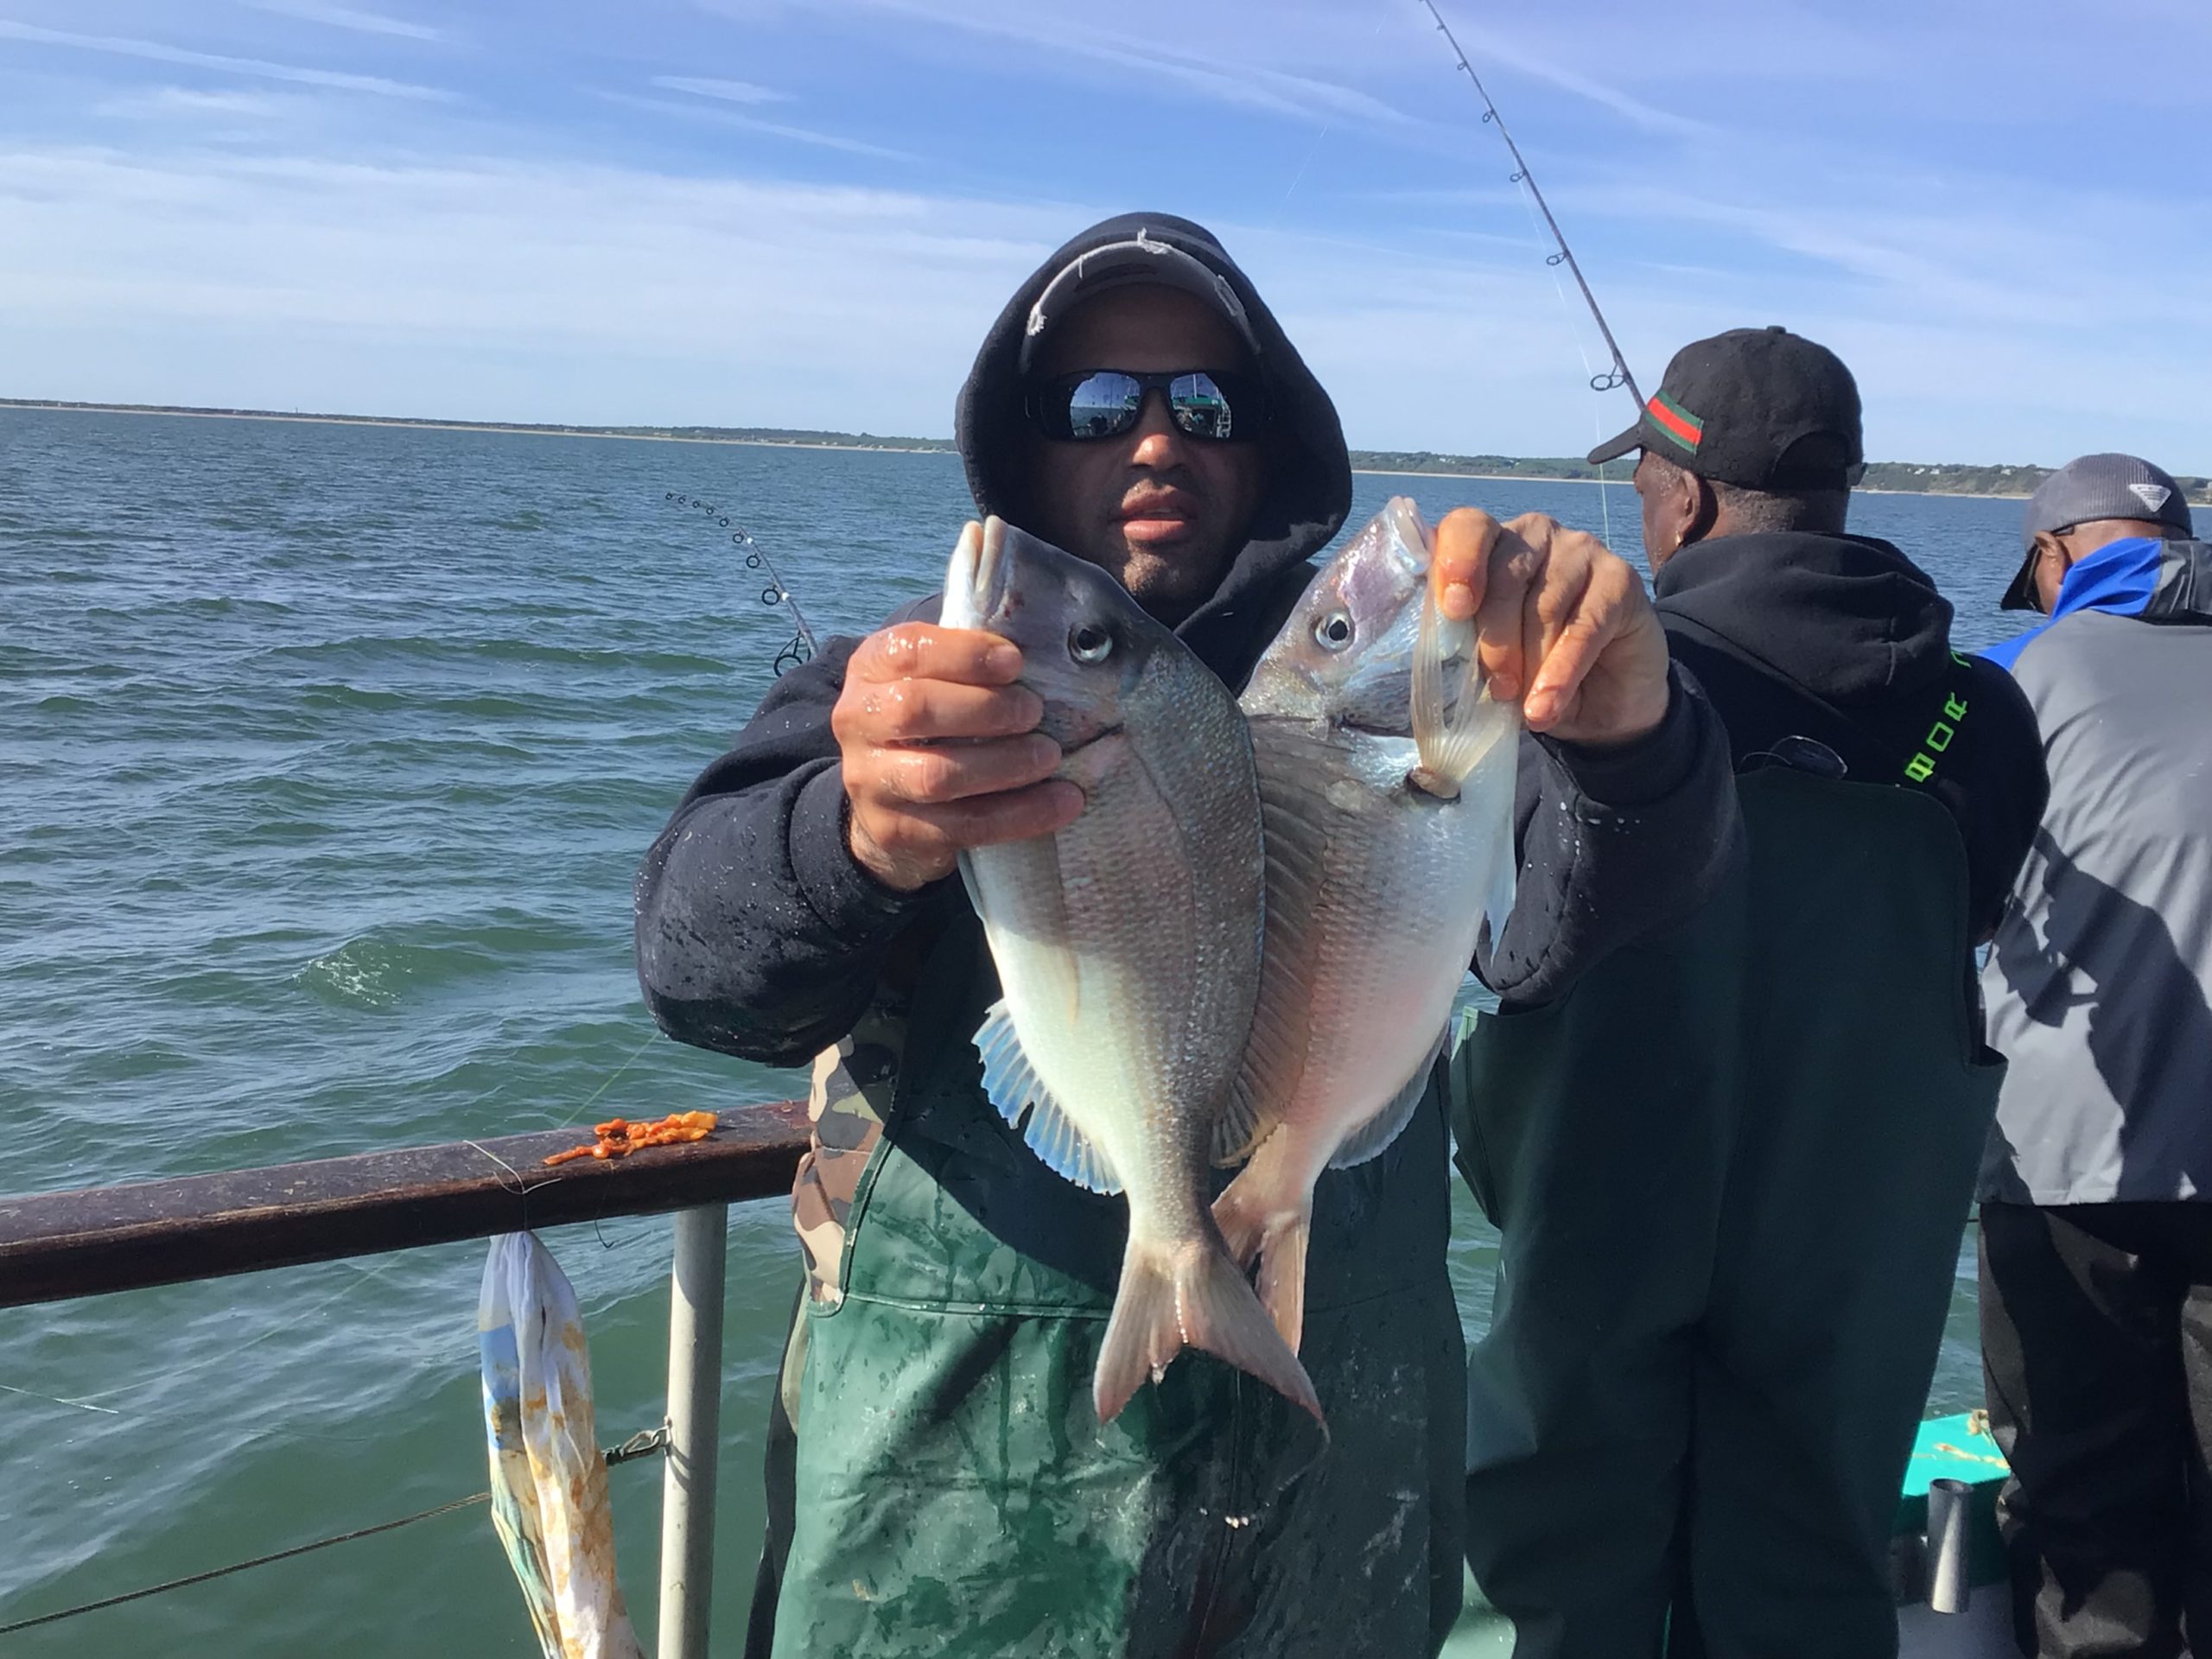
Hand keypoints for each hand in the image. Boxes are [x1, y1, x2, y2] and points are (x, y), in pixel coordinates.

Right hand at [832, 623, 1084, 891]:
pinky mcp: (896, 831)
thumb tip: (1049, 656)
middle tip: (1034, 712)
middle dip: (986, 709)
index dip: (965, 654)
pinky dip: (1021, 814)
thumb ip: (969, 663)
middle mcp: (857, 722)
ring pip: (937, 776)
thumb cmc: (928, 722)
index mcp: (869, 669)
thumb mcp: (932, 679)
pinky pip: (964, 826)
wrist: (882, 800)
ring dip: (1006, 765)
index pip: (908, 651)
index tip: (1015, 662)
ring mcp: (870, 781)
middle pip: (915, 711)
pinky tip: (1063, 802)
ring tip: (1049, 756)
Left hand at [1431, 509, 1670, 747]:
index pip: (1468, 528)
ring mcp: (1581, 550)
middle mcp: (1535, 535)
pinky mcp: (1620, 578)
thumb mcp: (1491, 661)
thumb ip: (1464, 647)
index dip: (1457, 562)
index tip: (1453, 609)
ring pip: (1545, 604)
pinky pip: (1584, 626)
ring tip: (1526, 708)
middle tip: (1497, 690)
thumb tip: (1443, 668)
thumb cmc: (1533, 671)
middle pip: (1506, 573)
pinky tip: (1547, 705)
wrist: (1607, 698)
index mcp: (1490, 545)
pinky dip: (1563, 671)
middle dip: (1496, 638)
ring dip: (1531, 663)